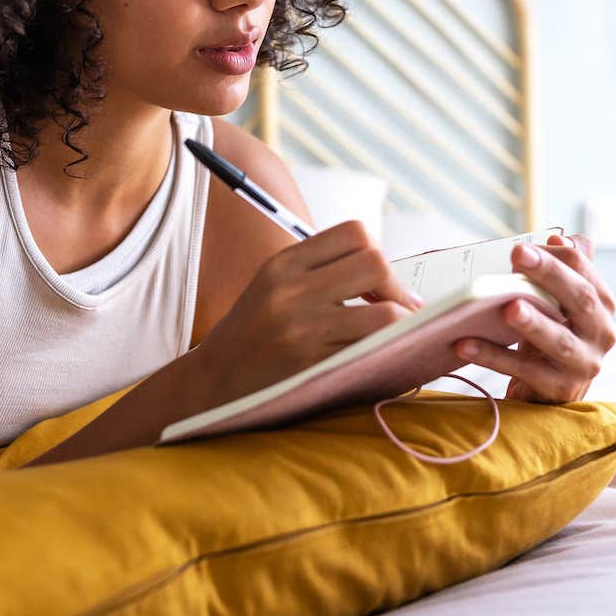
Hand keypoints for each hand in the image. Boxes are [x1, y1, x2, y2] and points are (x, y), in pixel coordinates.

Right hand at [192, 220, 422, 408]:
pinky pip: (373, 352)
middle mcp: (291, 289)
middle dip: (396, 288)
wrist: (212, 383)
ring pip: (386, 313)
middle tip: (399, 311)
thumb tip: (387, 276)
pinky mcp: (312, 366)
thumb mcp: (272, 287)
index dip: (376, 253)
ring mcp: (302, 329)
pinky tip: (386, 359)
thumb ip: (318, 272)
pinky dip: (392, 353)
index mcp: (283, 263)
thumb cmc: (250, 335)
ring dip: (403, 325)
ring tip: (398, 337)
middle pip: (375, 263)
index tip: (378, 283)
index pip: (354, 233)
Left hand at [454, 233, 615, 402]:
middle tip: (517, 254)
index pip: (584, 273)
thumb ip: (563, 270)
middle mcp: (600, 333)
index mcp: (599, 305)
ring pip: (558, 340)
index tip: (522, 246)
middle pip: (580, 299)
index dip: (556, 257)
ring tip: (507, 307)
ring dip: (532, 322)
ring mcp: (582, 364)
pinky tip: (465, 344)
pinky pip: (524, 370)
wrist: (545, 388)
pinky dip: (493, 356)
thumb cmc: (548, 335)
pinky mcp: (558, 389)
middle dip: (549, 274)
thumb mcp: (556, 302)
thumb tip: (559, 237)